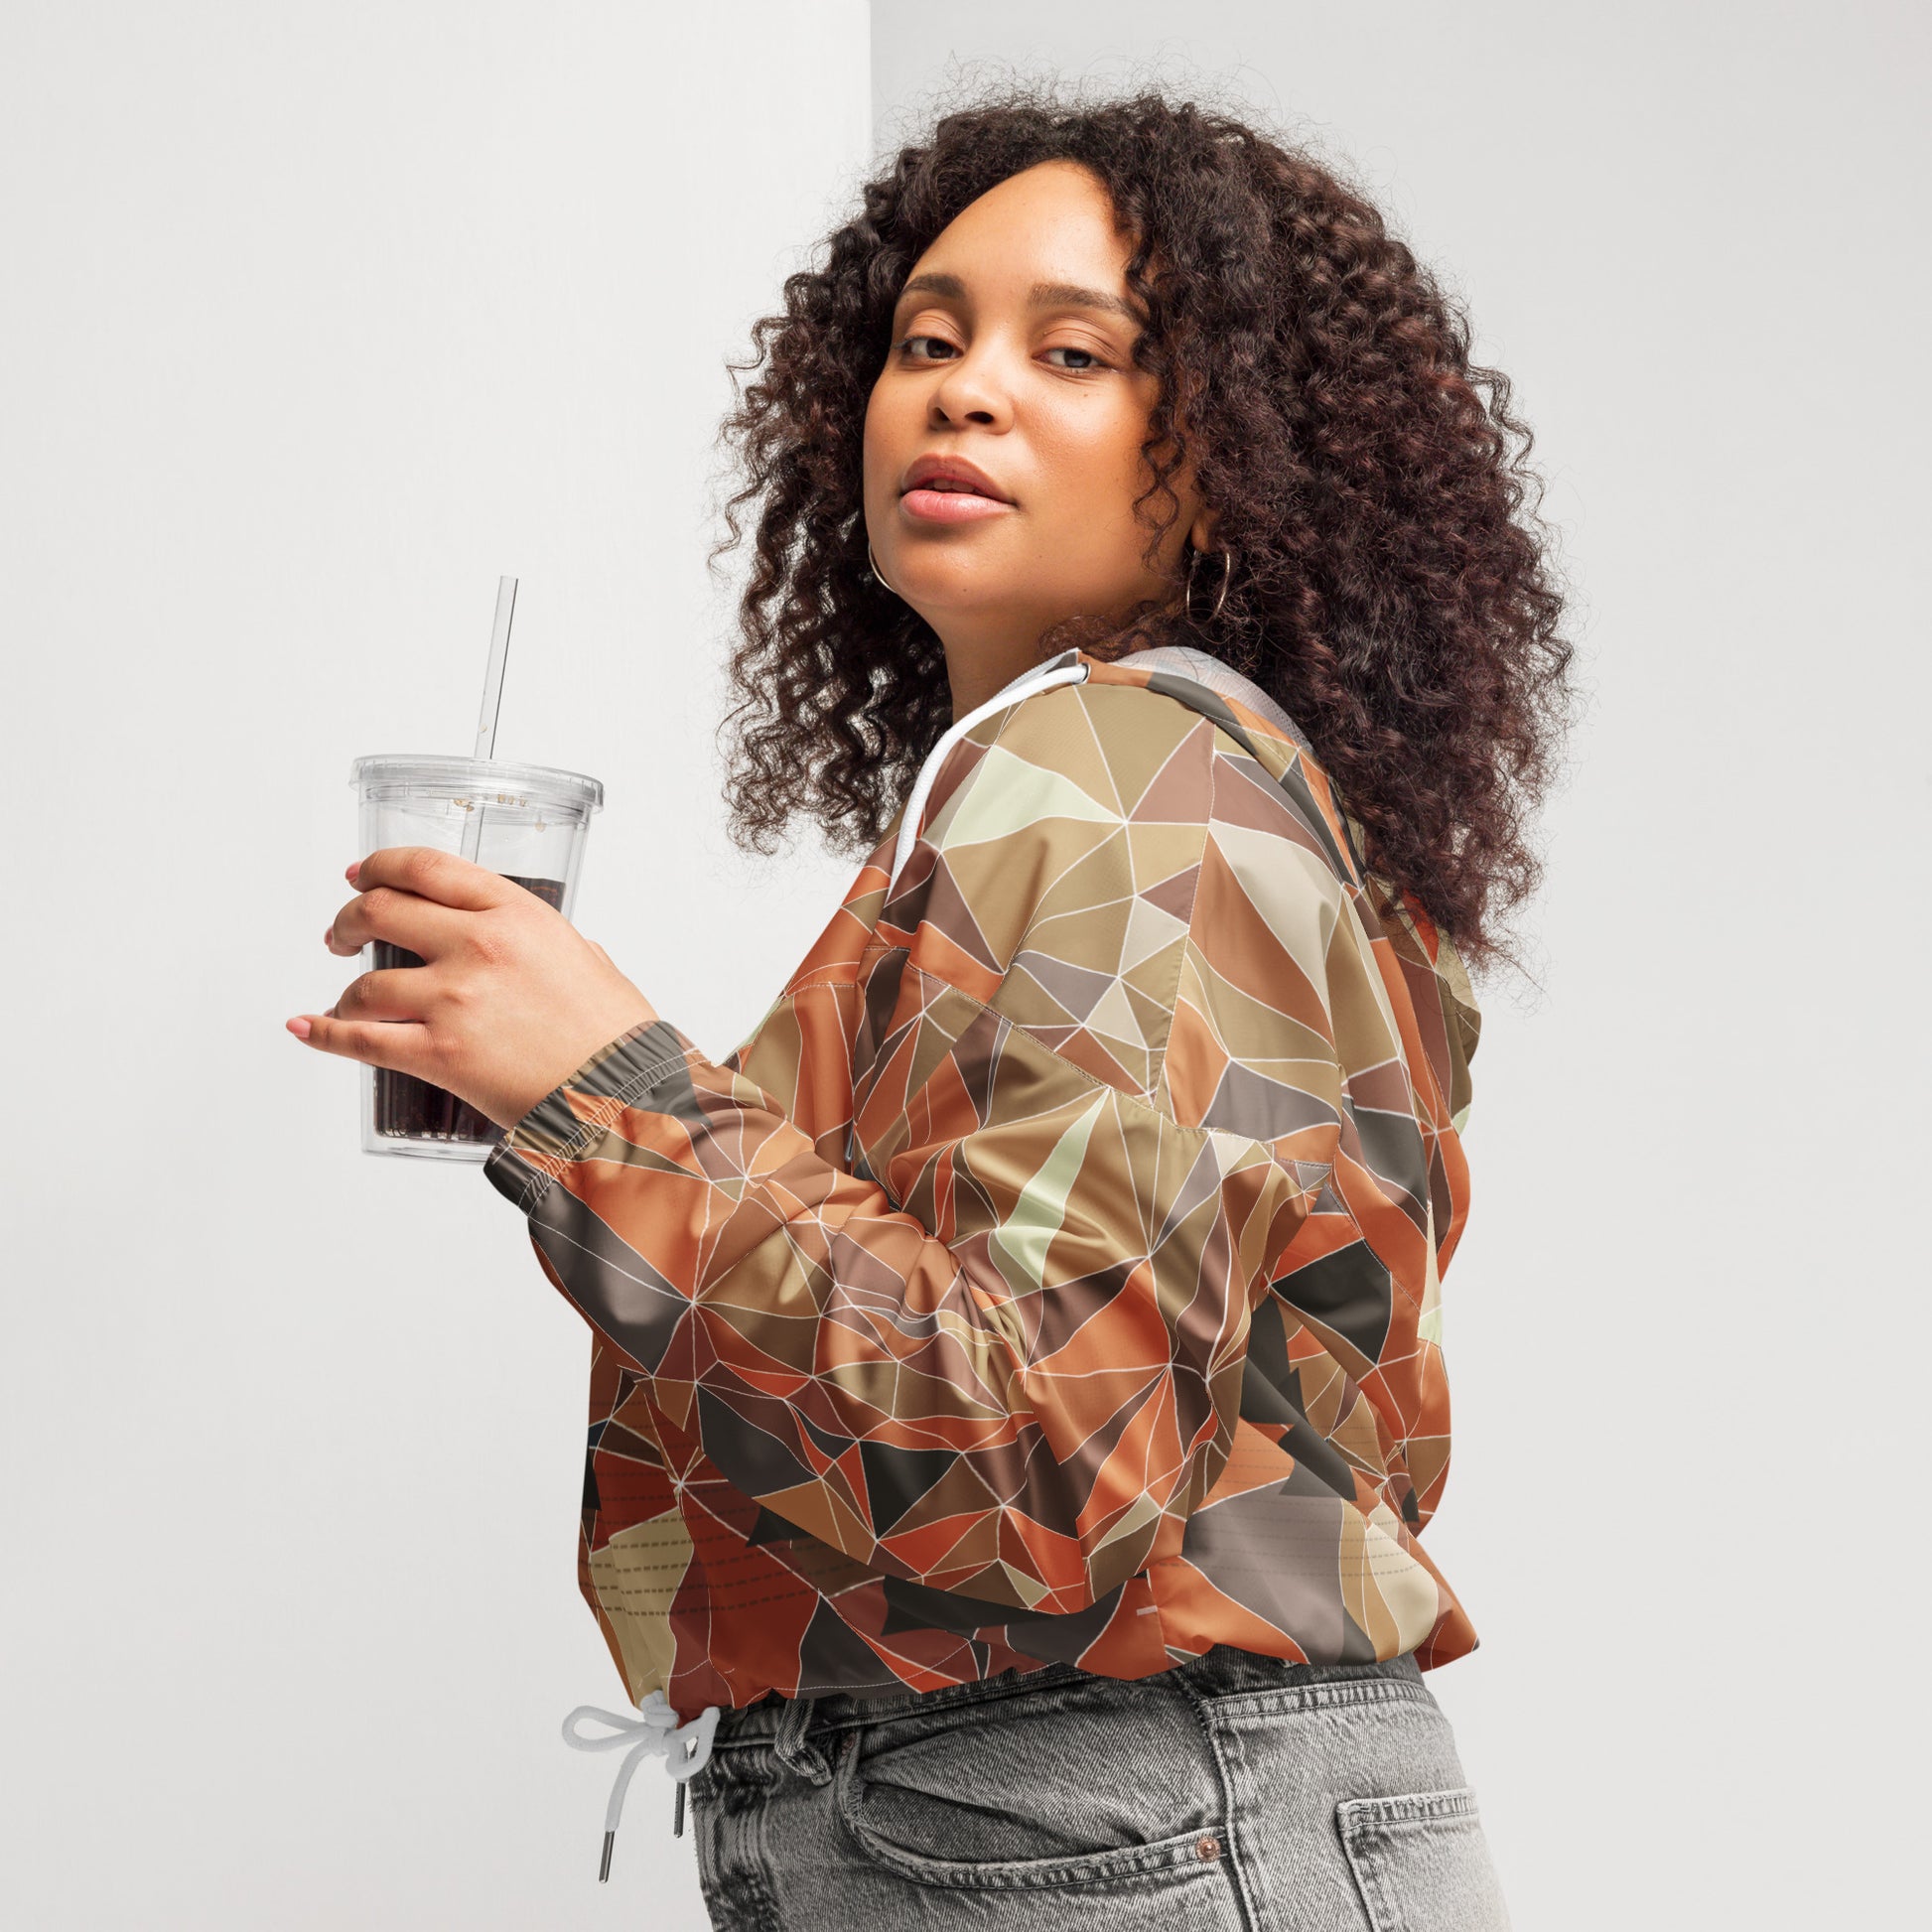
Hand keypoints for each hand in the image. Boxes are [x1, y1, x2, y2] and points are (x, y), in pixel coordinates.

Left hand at [288, 846, 659, 1130]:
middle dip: (349, 920)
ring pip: (365, 982)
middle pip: (381, 911)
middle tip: (341, 936)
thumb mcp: (591, 962)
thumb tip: (543, 952)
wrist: (622, 1093)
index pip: (426, 868)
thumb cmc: (616, 1035)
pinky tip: (308, 1028)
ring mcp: (453, 999)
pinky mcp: (439, 1054)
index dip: (381, 866)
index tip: (361, 875)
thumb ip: (556, 947)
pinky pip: (361, 1039)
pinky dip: (324, 1033)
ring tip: (343, 999)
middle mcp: (478, 946)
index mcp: (516, 914)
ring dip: (342, 989)